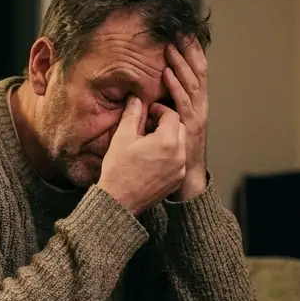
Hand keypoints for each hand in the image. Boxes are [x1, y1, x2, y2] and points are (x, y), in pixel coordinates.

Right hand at [98, 97, 186, 214]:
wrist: (119, 202)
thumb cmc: (119, 170)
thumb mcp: (122, 137)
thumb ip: (132, 114)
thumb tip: (136, 99)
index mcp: (167, 141)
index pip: (171, 115)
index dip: (159, 110)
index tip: (148, 112)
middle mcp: (179, 154)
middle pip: (180, 128)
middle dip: (167, 123)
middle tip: (149, 125)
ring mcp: (180, 169)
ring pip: (180, 144)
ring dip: (169, 139)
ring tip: (150, 142)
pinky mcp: (177, 180)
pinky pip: (179, 160)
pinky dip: (170, 154)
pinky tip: (153, 158)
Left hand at [162, 38, 208, 198]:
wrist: (189, 178)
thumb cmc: (178, 149)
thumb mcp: (174, 123)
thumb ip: (168, 105)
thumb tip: (157, 90)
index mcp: (197, 103)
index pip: (197, 71)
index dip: (193, 52)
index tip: (184, 33)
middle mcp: (201, 106)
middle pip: (198, 72)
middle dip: (189, 51)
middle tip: (179, 31)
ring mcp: (197, 115)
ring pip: (192, 84)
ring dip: (181, 63)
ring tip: (170, 46)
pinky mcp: (190, 126)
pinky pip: (183, 102)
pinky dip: (176, 86)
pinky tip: (168, 73)